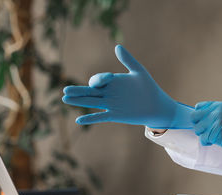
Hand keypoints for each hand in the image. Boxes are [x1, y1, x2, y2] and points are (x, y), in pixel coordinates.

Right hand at [62, 45, 193, 128]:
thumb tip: (117, 46)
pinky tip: (78, 121)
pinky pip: (100, 117)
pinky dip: (90, 119)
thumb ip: (128, 60)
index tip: (109, 78)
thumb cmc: (149, 88)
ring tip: (65, 99)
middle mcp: (108, 93)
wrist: (156, 105)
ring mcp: (110, 105)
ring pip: (91, 102)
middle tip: (66, 90)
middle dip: (78, 91)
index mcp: (112, 82)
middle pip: (89, 91)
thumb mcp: (139, 72)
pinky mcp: (115, 115)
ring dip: (78, 101)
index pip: (98, 80)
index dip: (100, 79)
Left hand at [191, 101, 221, 155]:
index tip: (204, 121)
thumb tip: (203, 118)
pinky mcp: (215, 134)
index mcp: (219, 105)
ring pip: (197, 129)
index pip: (198, 107)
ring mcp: (215, 123)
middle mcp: (215, 112)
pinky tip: (215, 141)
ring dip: (203, 134)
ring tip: (213, 136)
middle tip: (206, 130)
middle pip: (194, 118)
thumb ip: (216, 113)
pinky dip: (207, 142)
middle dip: (198, 125)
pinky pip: (203, 139)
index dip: (199, 116)